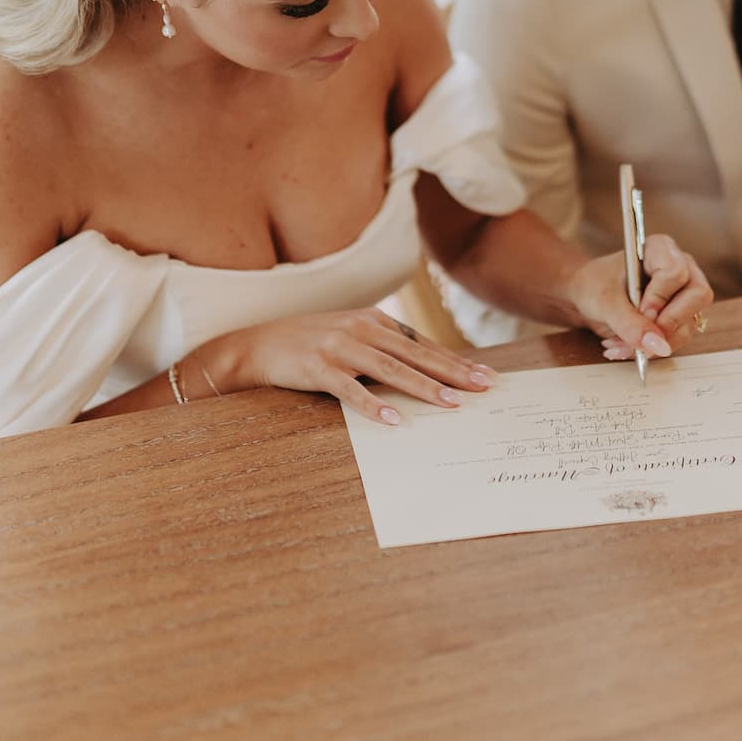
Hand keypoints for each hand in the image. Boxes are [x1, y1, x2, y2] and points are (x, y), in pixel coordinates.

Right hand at [209, 306, 495, 423]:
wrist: (257, 345)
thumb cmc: (309, 344)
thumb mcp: (350, 336)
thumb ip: (382, 346)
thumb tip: (424, 367)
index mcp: (373, 321)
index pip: (422, 344)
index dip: (454, 360)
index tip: (484, 375)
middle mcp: (360, 329)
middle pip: (415, 354)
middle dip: (452, 371)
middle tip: (483, 388)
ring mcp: (339, 347)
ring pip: (390, 369)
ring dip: (423, 387)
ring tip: (451, 403)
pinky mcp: (317, 367)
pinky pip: (350, 390)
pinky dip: (372, 404)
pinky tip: (393, 419)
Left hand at [565, 235, 712, 361]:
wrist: (586, 298)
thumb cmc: (595, 286)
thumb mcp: (606, 303)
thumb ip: (630, 323)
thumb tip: (657, 345)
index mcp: (660, 249)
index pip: (676, 271)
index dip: (660, 296)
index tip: (641, 311)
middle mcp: (681, 268)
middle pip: (697, 295)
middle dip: (667, 323)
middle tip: (639, 335)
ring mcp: (684, 293)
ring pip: (689, 323)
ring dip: (655, 343)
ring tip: (622, 345)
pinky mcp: (681, 316)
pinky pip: (679, 337)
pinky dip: (654, 348)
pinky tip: (628, 346)